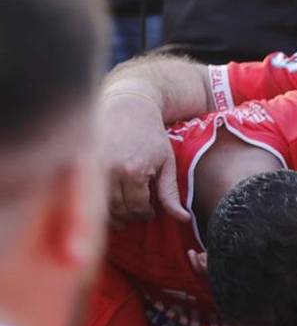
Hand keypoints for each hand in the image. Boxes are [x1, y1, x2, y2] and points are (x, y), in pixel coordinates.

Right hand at [100, 93, 188, 223]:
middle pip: (118, 210)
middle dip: (130, 215)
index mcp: (134, 173)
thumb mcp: (167, 163)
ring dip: (114, 212)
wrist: (128, 106)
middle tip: (137, 211)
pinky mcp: (83, 165)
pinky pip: (89, 194)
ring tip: (125, 208)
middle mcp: (111, 172)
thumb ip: (171, 193)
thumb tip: (183, 219)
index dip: (145, 214)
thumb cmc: (151, 135)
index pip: (138, 209)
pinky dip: (99, 202)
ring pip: (101, 205)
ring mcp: (93, 169)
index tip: (150, 211)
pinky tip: (110, 200)